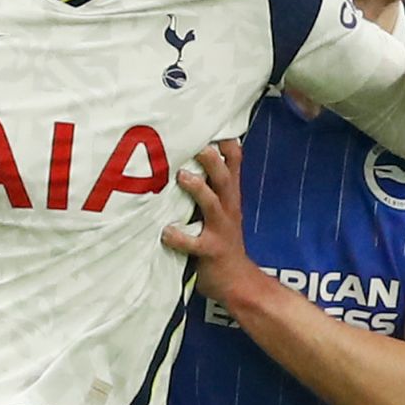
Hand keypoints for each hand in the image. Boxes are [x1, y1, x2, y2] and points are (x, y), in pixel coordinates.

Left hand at [162, 140, 265, 303]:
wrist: (238, 282)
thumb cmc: (223, 239)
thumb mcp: (224, 208)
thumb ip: (212, 184)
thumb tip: (193, 152)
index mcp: (229, 196)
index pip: (234, 162)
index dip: (225, 142)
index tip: (211, 122)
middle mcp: (228, 208)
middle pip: (224, 178)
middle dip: (212, 160)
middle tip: (197, 145)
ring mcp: (220, 230)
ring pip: (213, 204)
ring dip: (198, 189)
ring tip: (182, 177)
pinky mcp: (210, 252)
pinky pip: (194, 243)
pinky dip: (179, 236)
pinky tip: (166, 231)